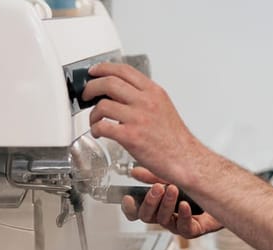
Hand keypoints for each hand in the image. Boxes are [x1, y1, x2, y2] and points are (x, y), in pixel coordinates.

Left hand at [84, 63, 205, 186]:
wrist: (185, 159)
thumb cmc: (174, 138)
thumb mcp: (164, 107)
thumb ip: (144, 97)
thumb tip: (122, 93)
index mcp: (154, 92)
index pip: (124, 70)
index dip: (104, 68)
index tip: (94, 72)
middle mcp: (146, 102)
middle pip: (109, 82)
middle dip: (91, 87)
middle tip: (87, 95)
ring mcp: (138, 118)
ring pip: (103, 105)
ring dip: (93, 113)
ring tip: (95, 120)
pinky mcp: (131, 136)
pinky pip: (103, 126)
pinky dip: (95, 129)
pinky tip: (99, 133)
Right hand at [121, 167, 222, 238]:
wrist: (222, 193)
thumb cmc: (195, 187)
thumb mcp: (172, 177)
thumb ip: (153, 176)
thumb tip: (135, 171)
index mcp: (156, 206)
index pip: (136, 212)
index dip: (130, 208)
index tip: (128, 198)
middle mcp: (165, 217)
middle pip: (147, 217)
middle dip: (150, 201)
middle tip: (157, 188)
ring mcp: (178, 224)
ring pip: (164, 221)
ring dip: (167, 204)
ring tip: (173, 190)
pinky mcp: (193, 230)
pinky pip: (185, 228)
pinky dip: (184, 216)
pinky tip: (185, 205)